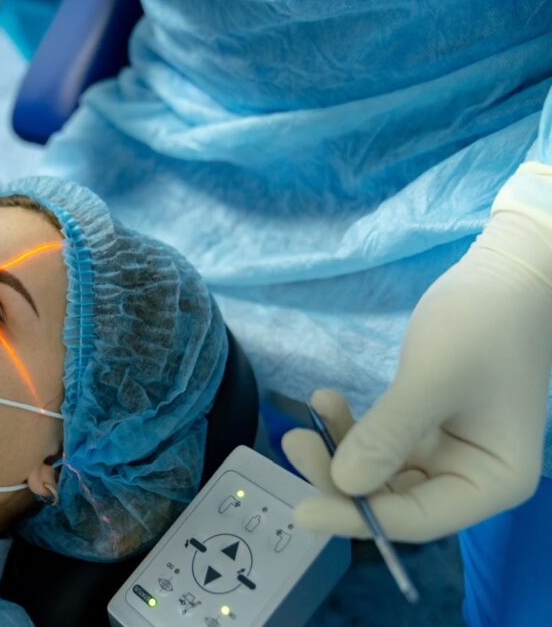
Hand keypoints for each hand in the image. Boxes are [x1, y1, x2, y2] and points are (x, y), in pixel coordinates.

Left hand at [282, 196, 551, 541]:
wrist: (502, 276)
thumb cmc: (479, 324)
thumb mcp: (431, 379)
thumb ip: (388, 436)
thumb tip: (344, 484)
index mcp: (494, 479)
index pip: (417, 519)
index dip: (357, 517)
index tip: (301, 510)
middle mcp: (472, 477)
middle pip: (392, 500)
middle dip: (340, 476)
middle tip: (293, 441)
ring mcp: (447, 454)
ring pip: (378, 473)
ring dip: (339, 448)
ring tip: (312, 408)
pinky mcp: (425, 431)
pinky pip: (379, 444)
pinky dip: (350, 427)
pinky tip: (326, 399)